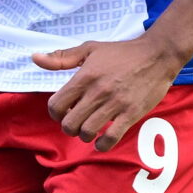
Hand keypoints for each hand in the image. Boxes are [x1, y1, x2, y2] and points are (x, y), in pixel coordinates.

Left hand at [34, 33, 186, 149]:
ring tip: (90, 129)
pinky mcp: (131, 113)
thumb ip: (61, 57)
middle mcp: (97, 92)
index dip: (55, 113)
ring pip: (87, 133)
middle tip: (77, 122)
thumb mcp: (90, 49)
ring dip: (85, 135)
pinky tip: (102, 140)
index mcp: (85, 76)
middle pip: (69, 124)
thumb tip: (35, 58)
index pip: (56, 105)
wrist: (157, 55)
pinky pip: (111, 138)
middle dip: (69, 127)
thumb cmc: (122, 52)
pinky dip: (103, 144)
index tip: (63, 111)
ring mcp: (115, 104)